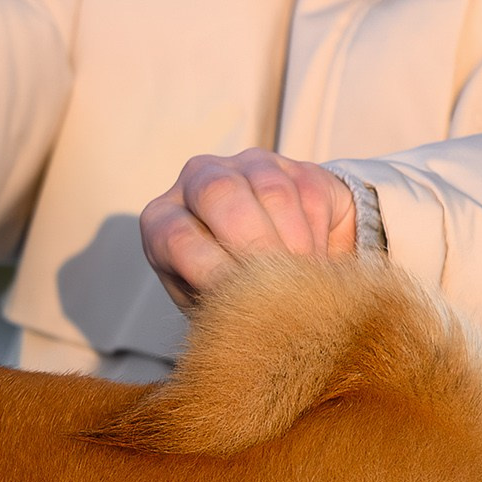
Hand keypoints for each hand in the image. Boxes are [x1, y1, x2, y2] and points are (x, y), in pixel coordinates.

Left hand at [140, 149, 358, 307]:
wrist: (273, 276)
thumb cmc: (229, 297)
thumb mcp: (211, 308)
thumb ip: (215, 305)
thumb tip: (239, 316)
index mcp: (163, 220)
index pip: (177, 238)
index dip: (213, 273)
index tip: (243, 304)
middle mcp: (198, 178)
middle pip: (219, 193)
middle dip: (255, 245)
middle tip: (279, 286)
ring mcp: (247, 165)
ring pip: (273, 192)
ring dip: (294, 246)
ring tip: (302, 282)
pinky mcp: (294, 166)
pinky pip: (310, 194)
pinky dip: (318, 236)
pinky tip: (315, 260)